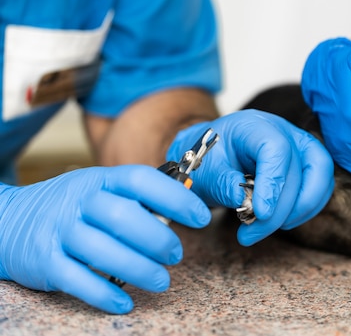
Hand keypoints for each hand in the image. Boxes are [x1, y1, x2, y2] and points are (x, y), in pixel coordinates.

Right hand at [0, 166, 209, 313]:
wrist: (8, 220)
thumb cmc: (71, 207)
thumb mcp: (99, 189)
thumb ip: (135, 198)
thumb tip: (182, 208)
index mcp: (100, 180)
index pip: (142, 180)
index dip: (176, 197)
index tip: (200, 216)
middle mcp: (79, 202)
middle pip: (125, 216)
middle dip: (158, 239)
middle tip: (175, 254)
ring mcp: (60, 231)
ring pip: (104, 250)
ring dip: (139, 269)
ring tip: (161, 280)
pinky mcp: (45, 262)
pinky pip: (78, 280)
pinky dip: (105, 294)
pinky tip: (125, 302)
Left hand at [167, 110, 333, 245]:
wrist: (210, 160)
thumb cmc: (207, 162)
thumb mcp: (203, 172)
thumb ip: (221, 183)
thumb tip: (243, 201)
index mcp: (253, 126)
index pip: (275, 148)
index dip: (273, 182)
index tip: (261, 213)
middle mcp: (282, 131)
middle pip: (297, 168)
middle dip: (279, 209)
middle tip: (251, 234)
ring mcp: (298, 146)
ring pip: (319, 175)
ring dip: (298, 210)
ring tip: (265, 228)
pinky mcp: (306, 163)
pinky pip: (320, 186)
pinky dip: (304, 209)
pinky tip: (281, 222)